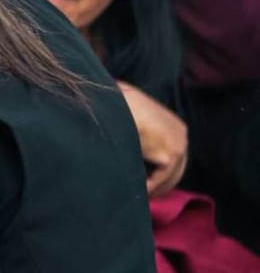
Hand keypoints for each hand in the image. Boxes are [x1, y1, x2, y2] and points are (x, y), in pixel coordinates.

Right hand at [118, 81, 187, 196]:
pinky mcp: (170, 155)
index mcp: (174, 125)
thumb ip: (138, 133)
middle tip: (139, 194)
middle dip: (157, 184)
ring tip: (134, 193)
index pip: (170, 157)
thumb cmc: (115, 104)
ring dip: (151, 188)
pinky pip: (158, 181)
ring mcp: (179, 144)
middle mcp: (181, 134)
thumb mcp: (131, 117)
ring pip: (168, 179)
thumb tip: (132, 152)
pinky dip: (146, 189)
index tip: (140, 181)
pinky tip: (132, 190)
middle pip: (174, 171)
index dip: (155, 172)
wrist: (114, 101)